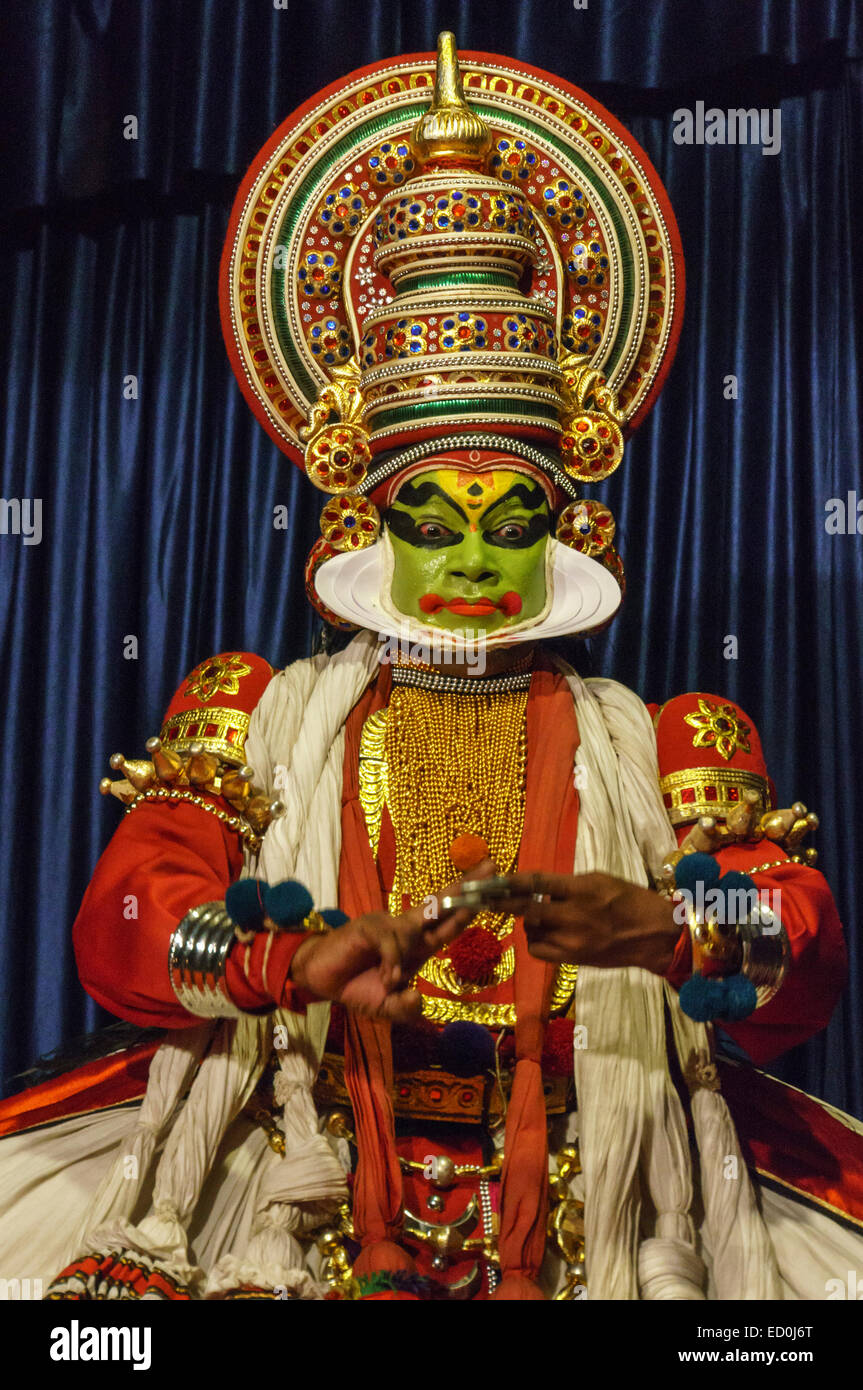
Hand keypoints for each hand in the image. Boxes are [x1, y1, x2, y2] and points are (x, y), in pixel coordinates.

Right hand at [288, 860, 495, 1020]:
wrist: (321, 979)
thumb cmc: (358, 988)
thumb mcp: (387, 1008)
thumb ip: (406, 1009)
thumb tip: (419, 997)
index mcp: (417, 946)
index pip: (449, 924)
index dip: (470, 909)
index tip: (492, 893)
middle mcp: (408, 930)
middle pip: (442, 903)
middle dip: (467, 886)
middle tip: (491, 866)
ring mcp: (389, 924)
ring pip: (413, 929)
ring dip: (404, 958)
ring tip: (390, 982)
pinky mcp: (369, 926)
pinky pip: (390, 941)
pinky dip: (391, 962)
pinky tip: (385, 978)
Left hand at [487, 871, 680, 974]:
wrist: (653, 935)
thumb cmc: (629, 900)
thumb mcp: (599, 880)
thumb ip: (567, 885)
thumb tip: (539, 888)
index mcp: (582, 890)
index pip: (537, 883)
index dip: (511, 882)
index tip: (493, 880)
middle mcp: (573, 915)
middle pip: (526, 909)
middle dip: (501, 903)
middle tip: (485, 898)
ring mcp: (572, 940)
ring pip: (530, 931)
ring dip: (528, 921)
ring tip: (541, 916)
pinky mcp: (572, 958)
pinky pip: (538, 950)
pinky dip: (536, 941)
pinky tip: (546, 934)